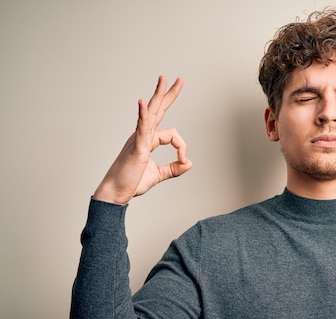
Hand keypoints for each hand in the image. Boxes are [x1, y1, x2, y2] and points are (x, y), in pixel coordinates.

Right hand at [93, 76, 192, 204]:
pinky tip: (144, 103)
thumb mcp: (159, 175)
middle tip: (178, 79)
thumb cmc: (132, 182)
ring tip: (164, 79)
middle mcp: (143, 135)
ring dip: (158, 95)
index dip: (182, 147)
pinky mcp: (136, 147)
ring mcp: (138, 139)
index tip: (184, 160)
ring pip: (151, 113)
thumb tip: (190, 162)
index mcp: (148, 140)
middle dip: (169, 94)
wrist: (116, 193)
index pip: (172, 135)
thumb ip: (174, 168)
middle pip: (158, 110)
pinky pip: (141, 128)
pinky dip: (143, 116)